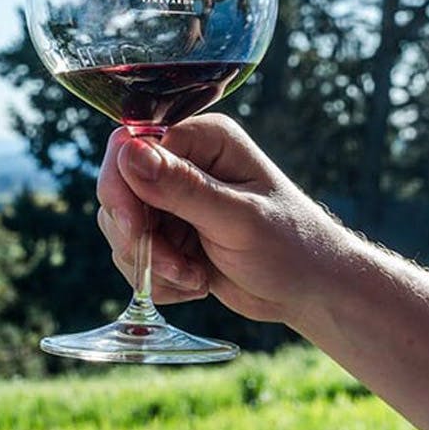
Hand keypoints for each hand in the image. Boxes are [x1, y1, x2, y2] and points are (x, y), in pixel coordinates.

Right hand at [96, 114, 345, 325]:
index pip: (130, 146)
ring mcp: (173, 199)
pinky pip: (133, 254)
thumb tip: (128, 153)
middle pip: (118, 189)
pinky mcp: (170, 233)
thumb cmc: (291, 246)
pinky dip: (156, 278)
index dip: (122, 189)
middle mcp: (183, 161)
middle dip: (139, 237)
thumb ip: (183, 188)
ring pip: (121, 226)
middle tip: (176, 268)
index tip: (137, 230)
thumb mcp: (238, 219)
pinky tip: (195, 284)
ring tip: (195, 278)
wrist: (310, 290)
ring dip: (151, 263)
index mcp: (203, 139)